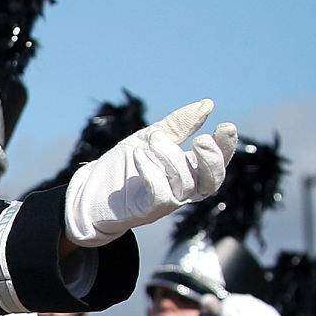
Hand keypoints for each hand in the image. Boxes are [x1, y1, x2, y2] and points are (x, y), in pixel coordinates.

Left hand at [63, 101, 237, 246]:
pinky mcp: (147, 211)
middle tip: (201, 140)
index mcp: (188, 170)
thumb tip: (208, 105)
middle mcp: (182, 189)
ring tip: (153, 137)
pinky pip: (161, 195)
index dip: (226, 148)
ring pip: (185, 184)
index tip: (226, 126)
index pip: (217, 162)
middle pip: (211, 181)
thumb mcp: (150, 138)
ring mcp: (166, 202)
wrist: (89, 189)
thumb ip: (177, 125)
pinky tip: (139, 155)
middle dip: (212, 160)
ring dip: (171, 157)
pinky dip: (153, 173)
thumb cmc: (123, 166)